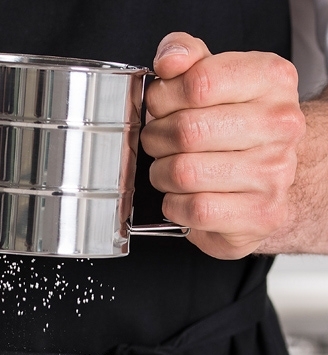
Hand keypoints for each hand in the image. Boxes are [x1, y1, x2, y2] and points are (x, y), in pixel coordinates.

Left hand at [141, 32, 304, 258]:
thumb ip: (188, 58)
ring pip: (185, 172)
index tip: (159, 105)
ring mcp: (274, 173)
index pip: (200, 82)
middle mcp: (281, 125)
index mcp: (272, 80)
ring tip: (170, 169)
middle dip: (156, 138)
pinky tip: (182, 196)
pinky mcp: (259, 214)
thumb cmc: (233, 127)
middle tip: (159, 142)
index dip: (163, 97)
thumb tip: (170, 59)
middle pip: (186, 130)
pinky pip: (194, 209)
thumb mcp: (215, 79)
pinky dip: (174, 205)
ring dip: (162, 174)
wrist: (269, 176)